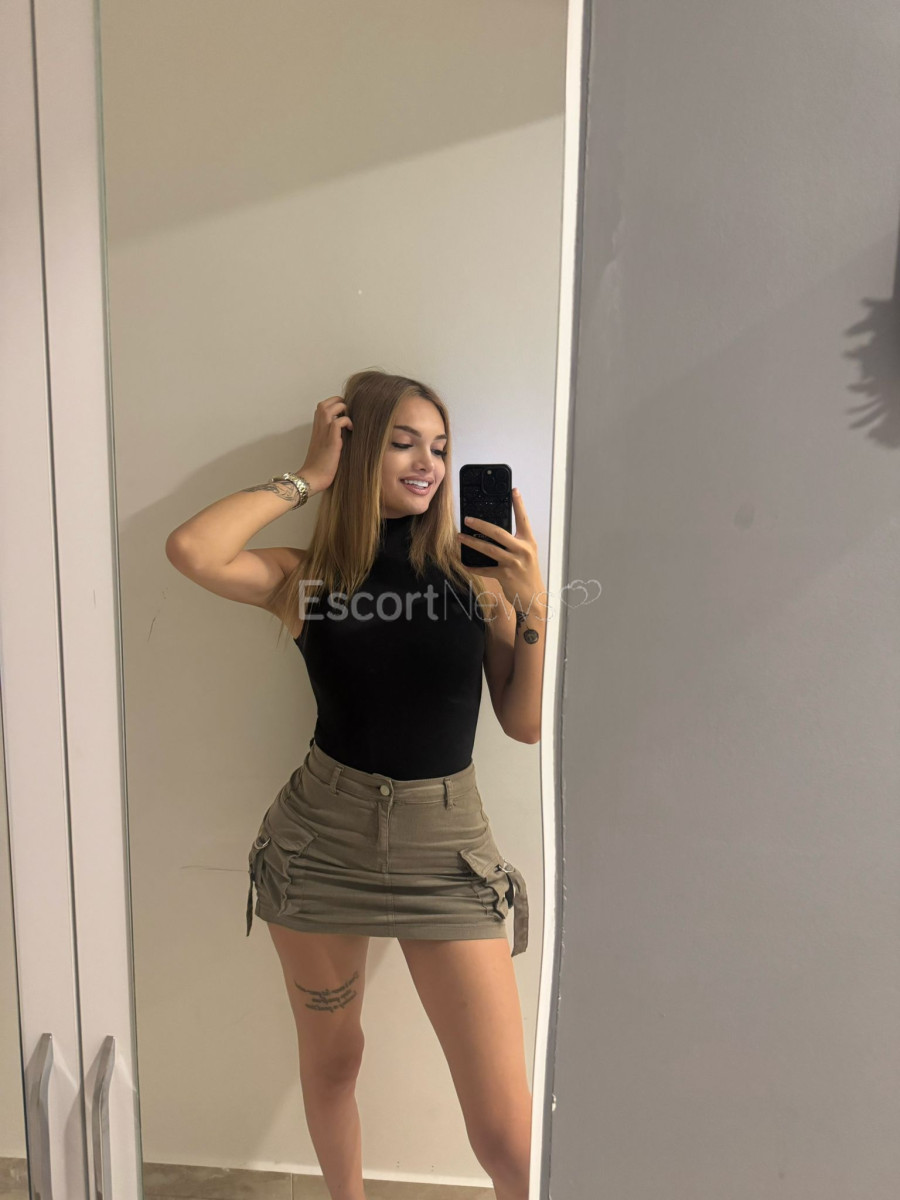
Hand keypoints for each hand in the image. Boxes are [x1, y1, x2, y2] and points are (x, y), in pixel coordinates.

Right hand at [298, 396, 353, 492]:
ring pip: (328, 409)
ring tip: (349, 419)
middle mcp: (318, 429)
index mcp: (317, 431)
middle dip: (337, 402)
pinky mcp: (330, 442)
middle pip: (323, 404)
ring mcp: (323, 434)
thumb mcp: (324, 449)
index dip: (333, 405)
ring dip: (341, 409)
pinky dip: (346, 421)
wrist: (312, 480)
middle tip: (348, 412)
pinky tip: (351, 429)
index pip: (321, 408)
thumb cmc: (319, 469)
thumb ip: (331, 439)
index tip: (343, 412)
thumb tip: (345, 435)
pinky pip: (337, 423)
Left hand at [457, 488, 546, 615]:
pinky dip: (474, 567)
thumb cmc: (527, 574)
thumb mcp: (526, 555)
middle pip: (498, 533)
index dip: (519, 504)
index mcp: (528, 542)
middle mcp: (522, 550)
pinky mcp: (506, 576)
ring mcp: (514, 563)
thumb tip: (493, 533)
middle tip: (467, 519)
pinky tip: (465, 563)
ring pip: (489, 549)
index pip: (524, 519)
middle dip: (481, 524)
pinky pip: (485, 569)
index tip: (514, 490)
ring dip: (472, 542)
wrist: (533, 598)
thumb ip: (514, 543)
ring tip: (460, 537)